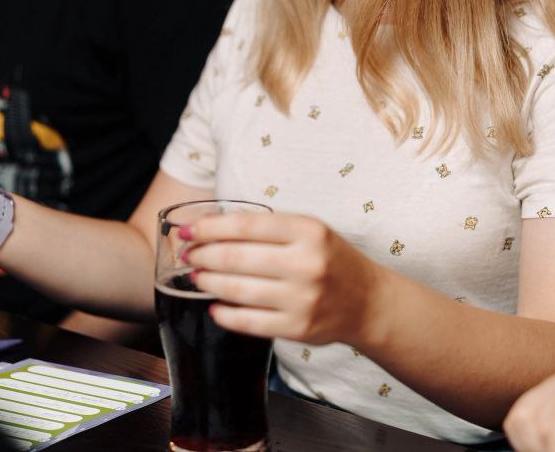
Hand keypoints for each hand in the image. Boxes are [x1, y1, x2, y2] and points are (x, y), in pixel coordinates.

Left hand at [182, 212, 382, 345]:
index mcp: (309, 231)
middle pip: (236, 257)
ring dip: (208, 283)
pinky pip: (248, 321)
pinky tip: (215, 306)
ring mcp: (302, 299)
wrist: (367, 301)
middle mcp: (306, 264)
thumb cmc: (331, 260)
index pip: (246, 225)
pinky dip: (224, 314)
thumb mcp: (310, 231)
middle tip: (188, 256)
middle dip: (203, 256)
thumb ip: (268, 228)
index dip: (210, 228)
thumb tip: (211, 229)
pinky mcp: (297, 328)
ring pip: (237, 290)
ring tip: (197, 277)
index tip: (188, 231)